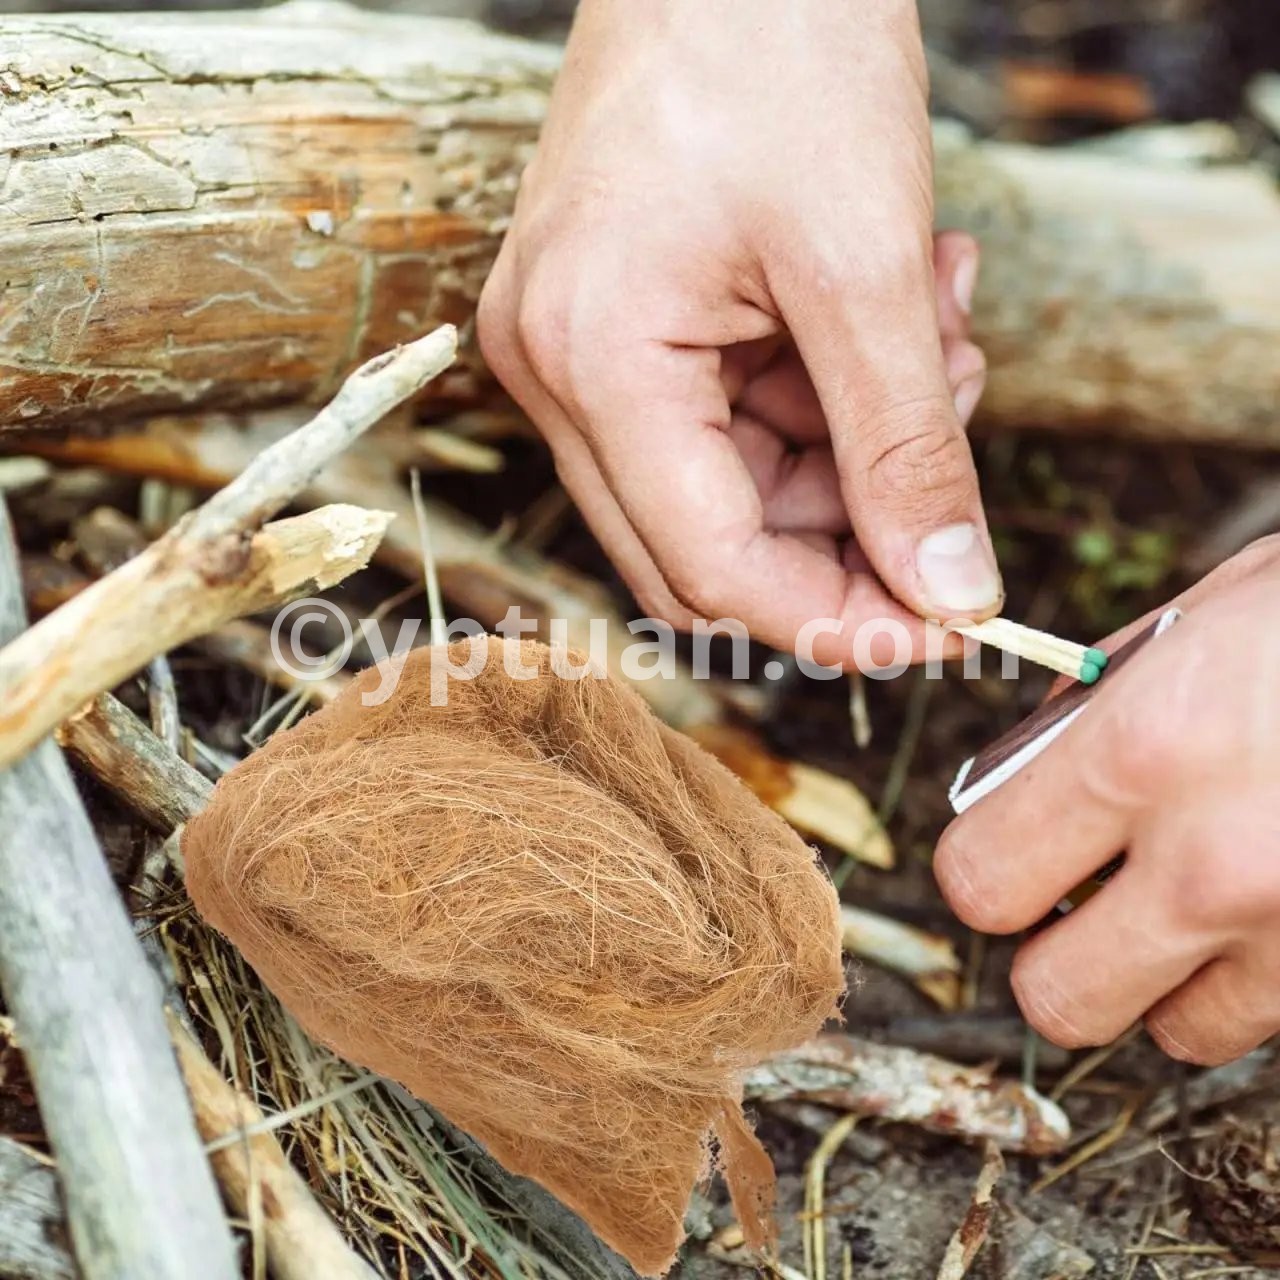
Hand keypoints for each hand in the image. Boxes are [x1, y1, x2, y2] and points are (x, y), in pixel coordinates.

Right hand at [479, 0, 1001, 665]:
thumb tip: (949, 593)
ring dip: (849, 453)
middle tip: (951, 506)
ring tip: (944, 347)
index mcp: (591, 359)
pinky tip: (902, 319)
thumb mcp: (868, 266)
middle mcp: (556, 371)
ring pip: (726, 488)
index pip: (711, 564)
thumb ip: (906, 448)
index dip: (835, 618)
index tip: (945, 629)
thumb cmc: (777, 46)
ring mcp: (575, 349)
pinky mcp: (613, 327)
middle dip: (842, 542)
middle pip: (705, 547)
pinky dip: (824, 398)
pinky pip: (724, 419)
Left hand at [935, 538, 1279, 1065]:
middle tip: (1084, 901)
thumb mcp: (1214, 614)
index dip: (987, 872)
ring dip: (1162, 982)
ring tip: (1195, 905)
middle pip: (1052, 998)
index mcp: (1145, 751)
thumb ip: (1101, 700)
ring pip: (1169, 1033)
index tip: (1010, 855)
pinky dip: (1252, 985)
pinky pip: (1265, 1025)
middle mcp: (1214, 862)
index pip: (980, 880)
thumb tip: (1024, 765)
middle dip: (1054, 955)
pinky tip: (1272, 909)